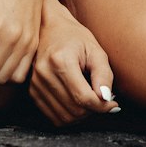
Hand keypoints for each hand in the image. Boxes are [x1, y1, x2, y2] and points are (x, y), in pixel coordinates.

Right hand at [29, 0, 119, 126]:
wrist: (47, 27)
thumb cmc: (74, 37)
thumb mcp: (94, 49)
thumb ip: (103, 74)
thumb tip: (106, 99)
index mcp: (61, 61)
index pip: (83, 97)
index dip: (102, 106)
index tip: (113, 104)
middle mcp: (44, 74)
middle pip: (74, 110)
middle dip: (93, 111)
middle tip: (102, 100)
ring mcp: (35, 84)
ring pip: (64, 118)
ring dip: (82, 116)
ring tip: (90, 100)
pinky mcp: (32, 92)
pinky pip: (54, 117)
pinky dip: (69, 116)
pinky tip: (76, 102)